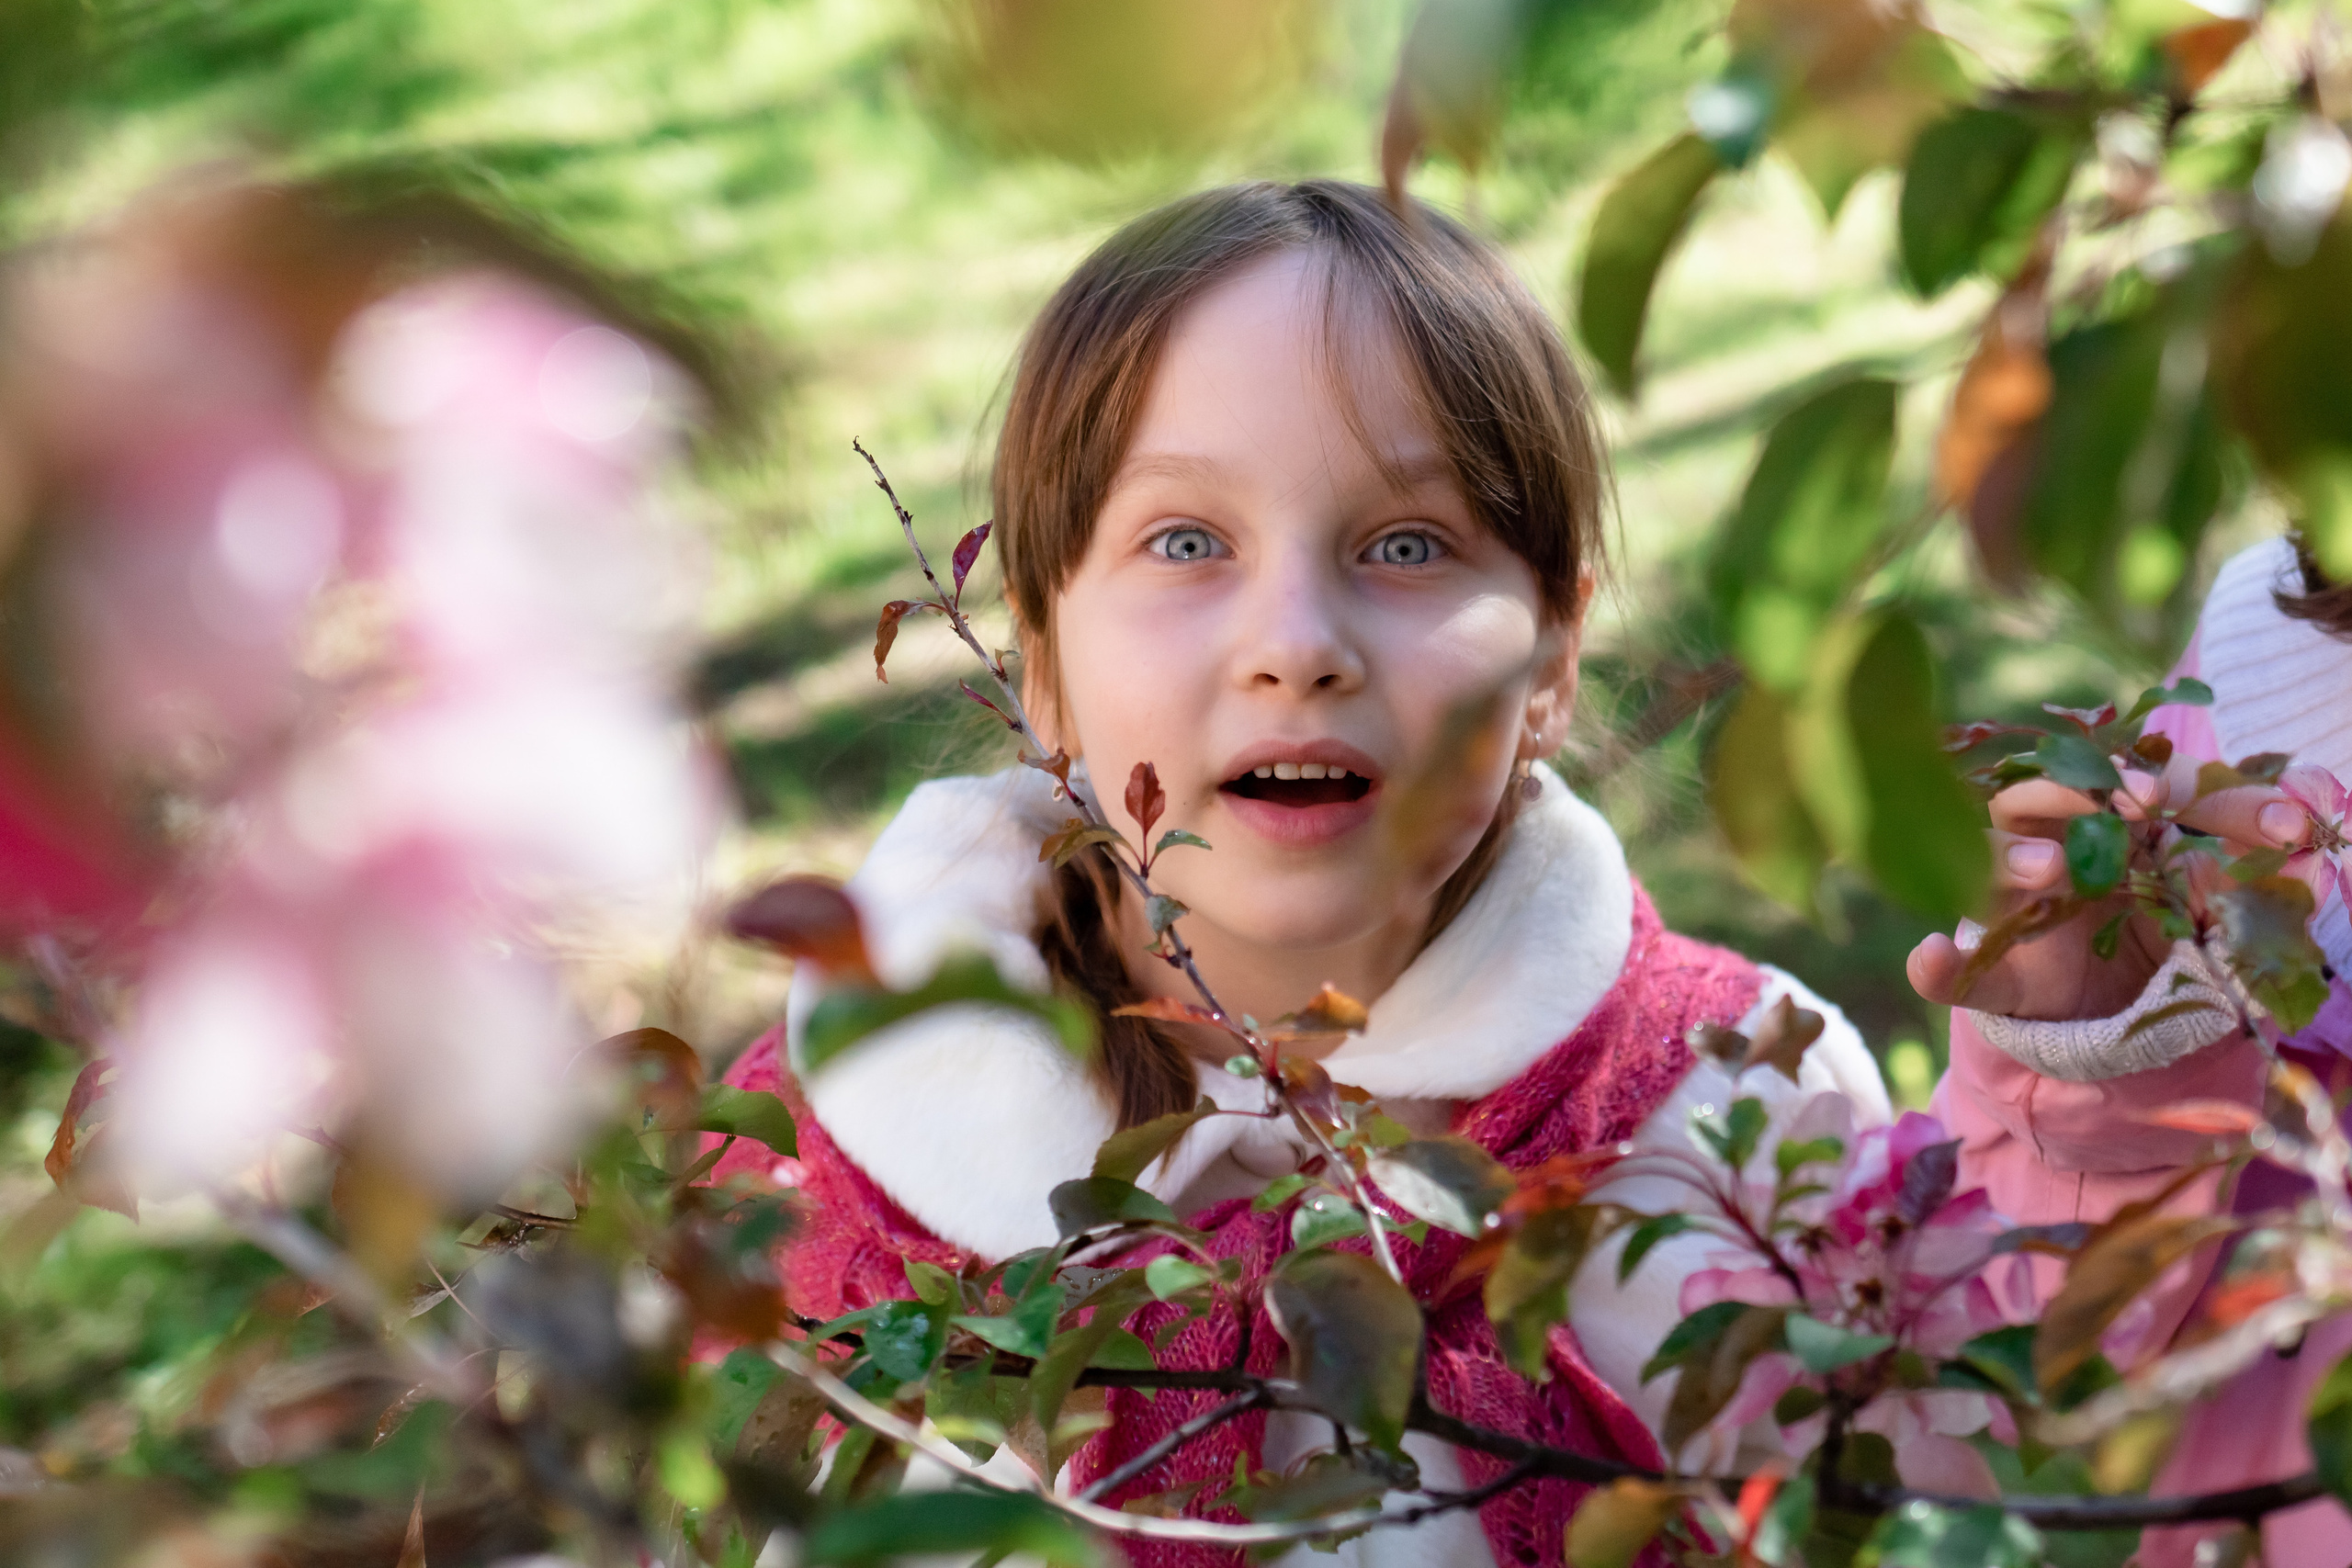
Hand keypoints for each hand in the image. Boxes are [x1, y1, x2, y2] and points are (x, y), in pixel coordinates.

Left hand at [1905, 754, 2309, 1021]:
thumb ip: (1960, 978)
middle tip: (2149, 803)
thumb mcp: (2001, 986)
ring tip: (2263, 819)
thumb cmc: (2037, 974)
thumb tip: (1922, 959)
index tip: (2047, 870)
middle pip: (2093, 780)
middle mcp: (2074, 817)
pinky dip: (2256, 815)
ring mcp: (2135, 818)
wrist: (2092, 988)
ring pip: (2168, 786)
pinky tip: (2294, 829)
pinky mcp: (2187, 831)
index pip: (2009, 814)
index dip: (2027, 830)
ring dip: (2209, 795)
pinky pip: (2222, 809)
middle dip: (2116, 786)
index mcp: (2017, 843)